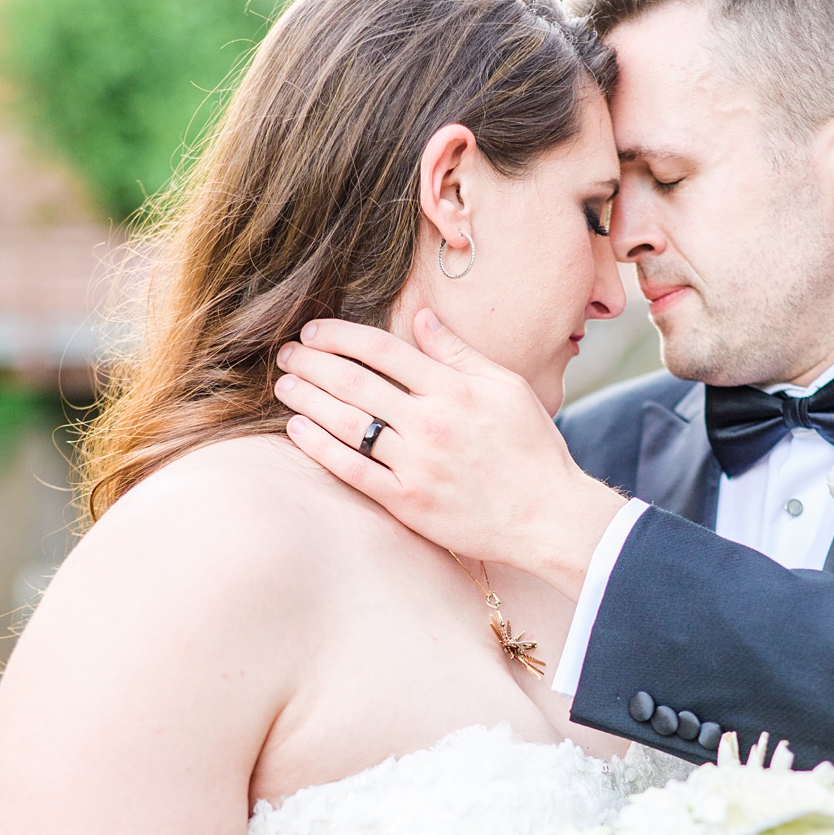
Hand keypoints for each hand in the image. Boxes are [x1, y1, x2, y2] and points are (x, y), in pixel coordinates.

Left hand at [275, 309, 628, 598]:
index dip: (340, 335)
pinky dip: (320, 447)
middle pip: (355, 382)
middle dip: (312, 362)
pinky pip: (352, 469)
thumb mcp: (508, 389)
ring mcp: (416, 464)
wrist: (548, 517)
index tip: (315, 331)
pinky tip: (298, 428)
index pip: (382, 350)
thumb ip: (461, 353)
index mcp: (454, 390)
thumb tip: (422, 317)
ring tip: (285, 384)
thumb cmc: (534, 450)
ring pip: (346, 422)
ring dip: (307, 398)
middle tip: (287, 353)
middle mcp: (430, 423)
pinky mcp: (408, 501)